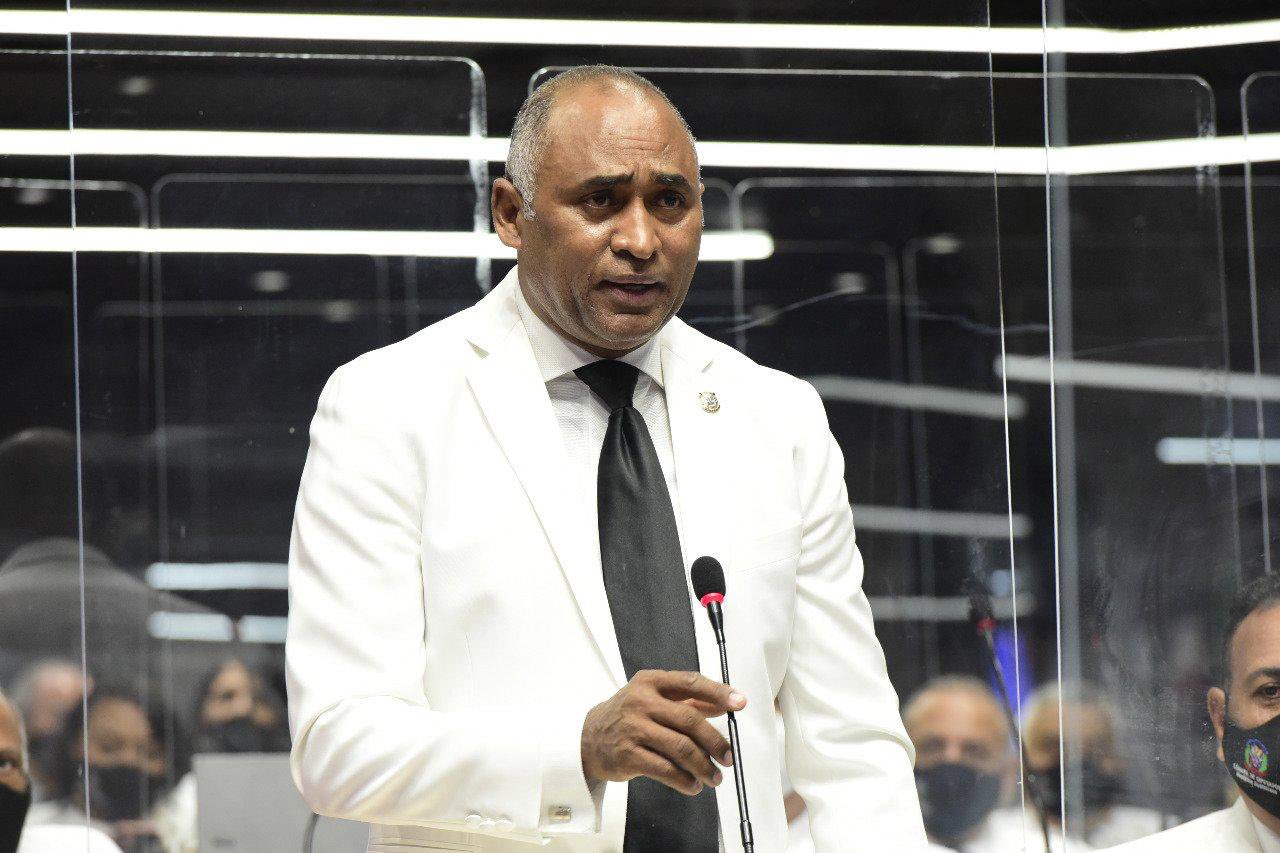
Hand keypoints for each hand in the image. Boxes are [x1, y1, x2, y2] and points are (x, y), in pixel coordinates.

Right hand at [580, 669, 744, 795]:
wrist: (588, 739)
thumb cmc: (629, 716)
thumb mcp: (653, 699)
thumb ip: (687, 701)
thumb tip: (723, 706)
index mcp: (651, 682)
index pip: (690, 682)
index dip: (718, 692)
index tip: (740, 703)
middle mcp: (641, 701)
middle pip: (689, 720)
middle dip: (715, 741)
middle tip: (728, 757)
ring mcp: (633, 728)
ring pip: (680, 748)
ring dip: (703, 766)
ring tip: (714, 778)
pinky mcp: (628, 755)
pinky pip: (665, 769)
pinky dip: (684, 780)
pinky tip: (692, 786)